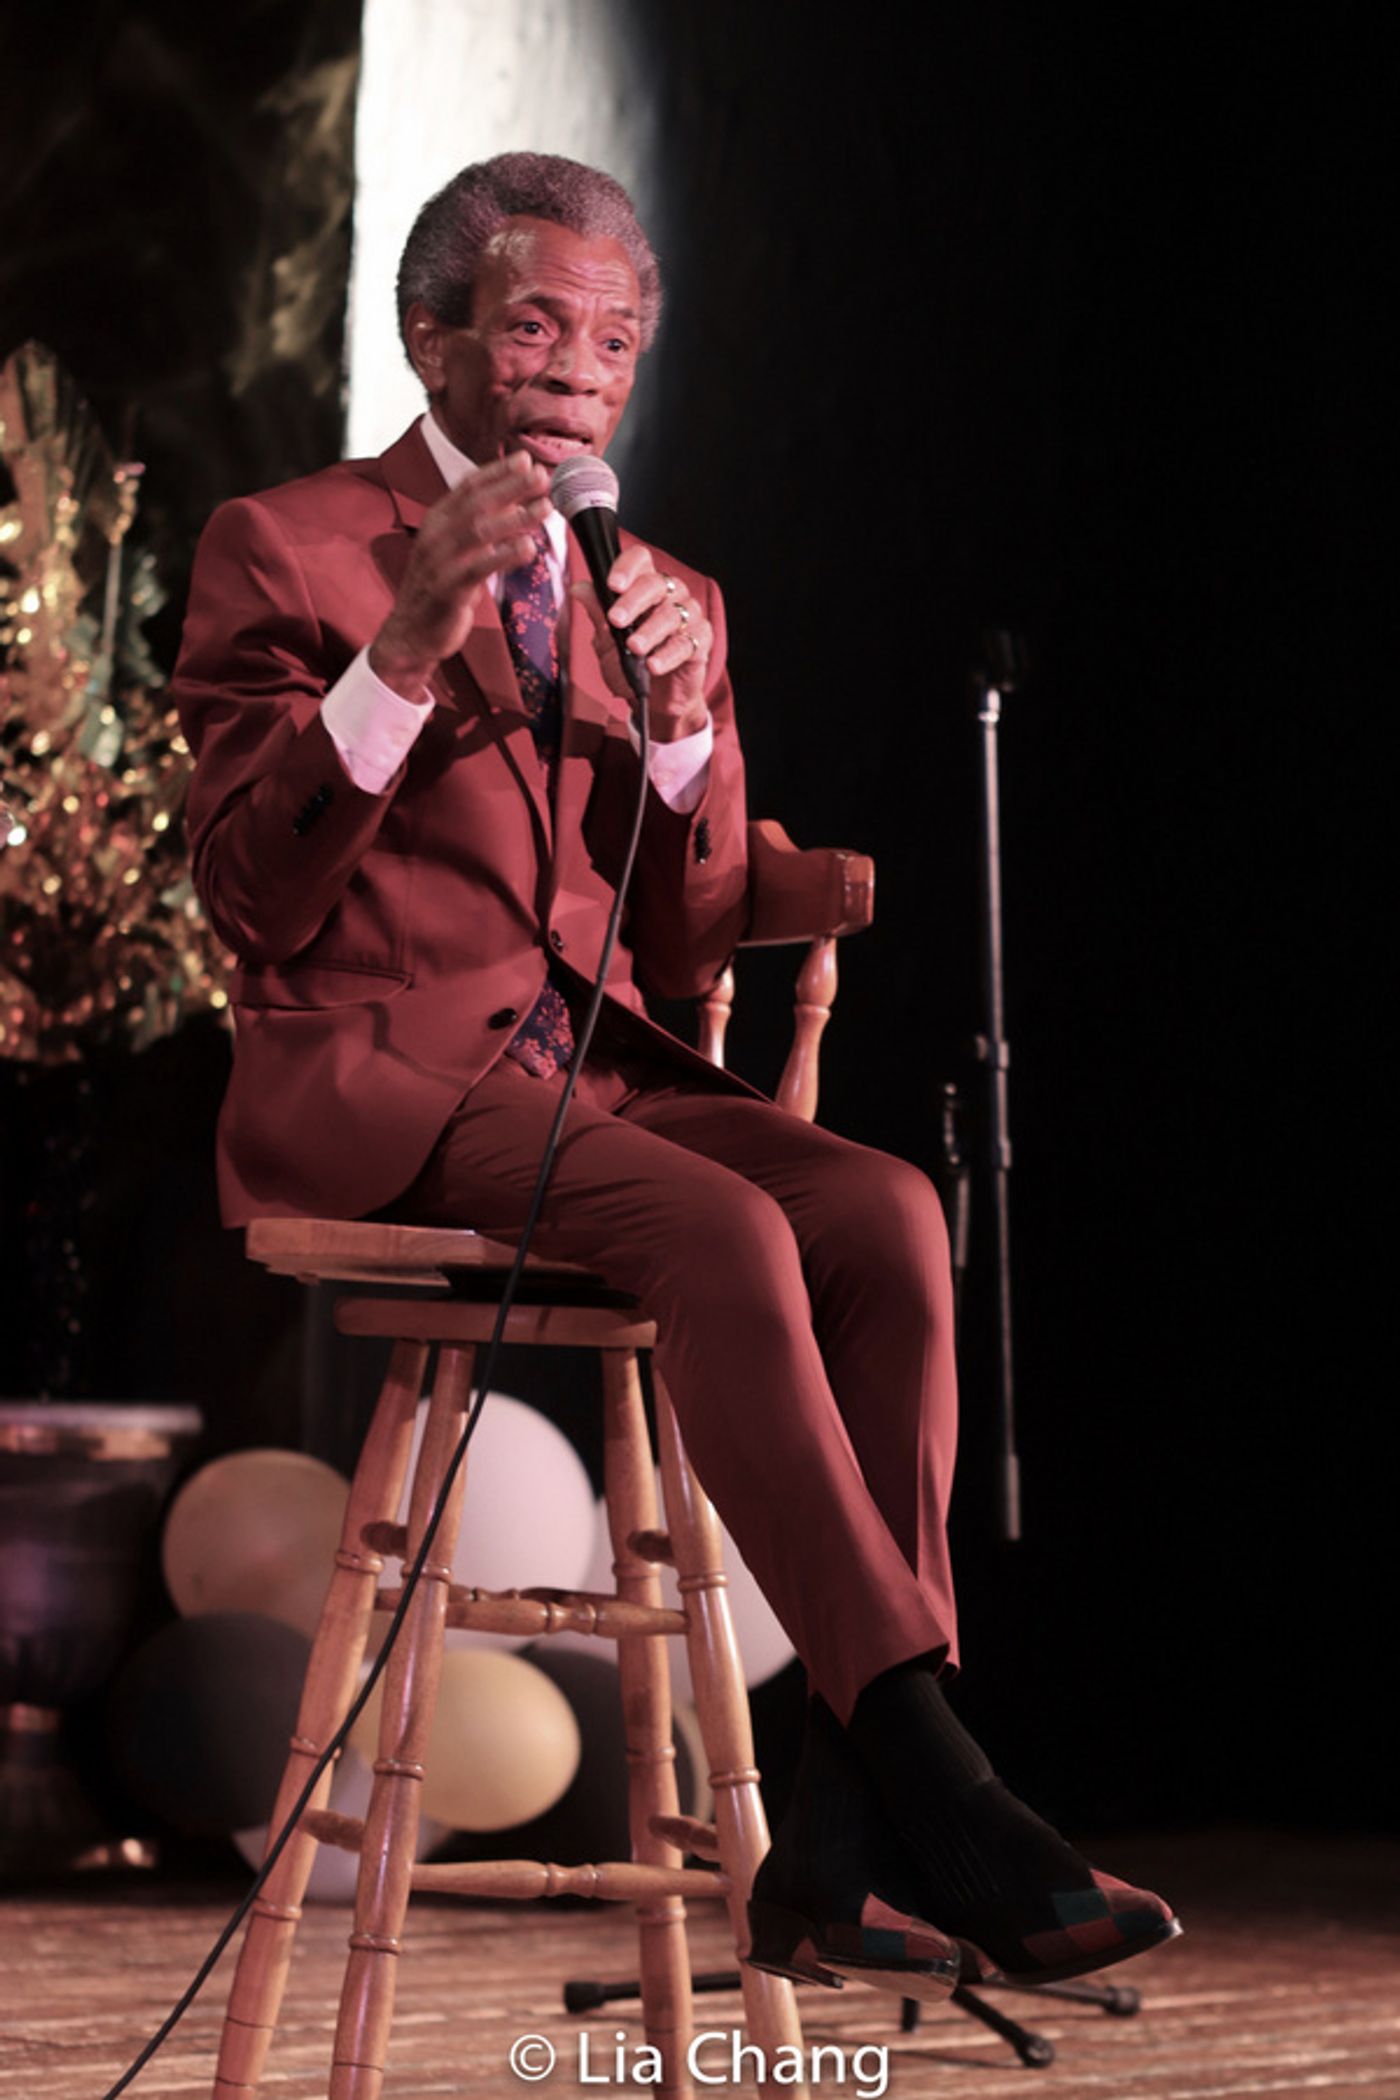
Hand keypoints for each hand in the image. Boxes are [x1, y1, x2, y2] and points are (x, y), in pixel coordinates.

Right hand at [368, 452, 550, 696]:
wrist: (411, 631)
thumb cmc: (441, 588)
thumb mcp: (457, 549)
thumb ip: (480, 526)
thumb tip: (515, 503)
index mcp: (437, 520)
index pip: (468, 487)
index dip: (497, 471)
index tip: (524, 458)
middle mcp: (436, 535)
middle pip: (477, 503)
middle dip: (511, 486)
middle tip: (541, 477)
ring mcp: (440, 561)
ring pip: (480, 531)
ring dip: (515, 518)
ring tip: (545, 508)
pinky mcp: (448, 589)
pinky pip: (479, 568)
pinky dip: (505, 556)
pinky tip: (528, 549)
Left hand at [575, 545, 711, 742]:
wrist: (653, 700)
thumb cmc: (630, 665)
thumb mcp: (606, 641)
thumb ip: (597, 614)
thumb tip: (579, 588)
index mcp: (644, 586)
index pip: (640, 560)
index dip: (627, 567)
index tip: (612, 584)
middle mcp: (670, 595)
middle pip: (655, 584)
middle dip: (633, 601)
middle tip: (616, 619)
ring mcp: (688, 616)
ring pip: (671, 615)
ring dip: (650, 631)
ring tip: (634, 648)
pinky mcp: (700, 641)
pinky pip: (686, 643)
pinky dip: (668, 655)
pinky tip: (654, 666)